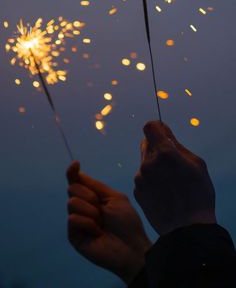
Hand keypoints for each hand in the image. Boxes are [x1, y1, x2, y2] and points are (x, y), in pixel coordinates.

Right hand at [67, 162, 151, 283]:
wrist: (131, 246)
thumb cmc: (127, 222)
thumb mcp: (115, 197)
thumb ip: (95, 185)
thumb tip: (78, 172)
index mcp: (92, 197)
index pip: (76, 181)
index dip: (72, 172)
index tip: (76, 164)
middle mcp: (82, 207)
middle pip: (72, 188)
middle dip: (89, 195)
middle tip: (102, 209)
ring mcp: (77, 221)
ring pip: (71, 202)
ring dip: (90, 211)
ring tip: (101, 223)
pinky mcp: (74, 236)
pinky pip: (72, 219)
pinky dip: (87, 223)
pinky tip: (97, 232)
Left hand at [134, 121, 215, 235]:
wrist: (187, 229)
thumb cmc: (198, 195)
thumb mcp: (196, 164)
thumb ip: (177, 145)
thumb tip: (164, 132)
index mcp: (165, 153)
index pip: (150, 126)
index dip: (157, 128)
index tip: (163, 133)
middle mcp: (148, 163)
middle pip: (147, 143)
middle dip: (157, 148)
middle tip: (171, 162)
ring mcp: (140, 178)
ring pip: (144, 161)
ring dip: (154, 165)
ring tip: (170, 182)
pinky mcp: (137, 191)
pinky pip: (143, 177)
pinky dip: (151, 180)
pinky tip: (163, 193)